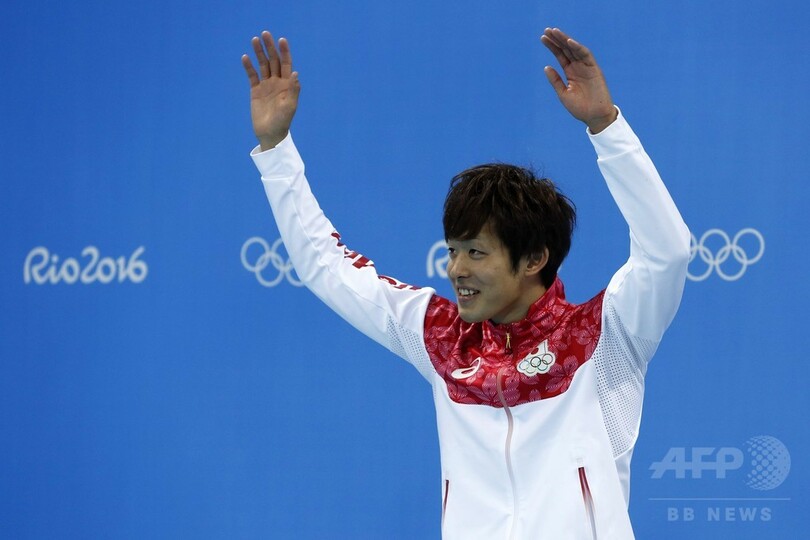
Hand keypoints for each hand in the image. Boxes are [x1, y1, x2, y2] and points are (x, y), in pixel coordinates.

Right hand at [242, 31, 300, 149]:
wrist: (270, 134)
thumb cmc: (282, 122)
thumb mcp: (289, 106)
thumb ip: (293, 90)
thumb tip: (295, 73)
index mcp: (287, 84)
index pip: (286, 64)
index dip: (284, 52)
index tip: (281, 40)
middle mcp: (277, 82)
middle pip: (273, 60)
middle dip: (270, 47)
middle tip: (265, 34)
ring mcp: (266, 85)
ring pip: (263, 65)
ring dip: (259, 53)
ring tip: (254, 40)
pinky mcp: (256, 91)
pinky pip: (252, 76)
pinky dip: (249, 67)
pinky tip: (245, 57)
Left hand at [540, 28, 616, 133]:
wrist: (594, 116)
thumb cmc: (580, 108)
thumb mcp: (563, 93)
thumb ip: (556, 80)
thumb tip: (546, 67)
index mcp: (570, 72)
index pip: (560, 55)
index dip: (552, 46)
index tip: (543, 38)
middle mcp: (578, 67)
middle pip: (566, 49)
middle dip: (557, 39)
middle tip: (547, 30)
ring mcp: (586, 67)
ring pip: (575, 49)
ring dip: (565, 40)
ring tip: (555, 32)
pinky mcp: (594, 69)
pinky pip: (586, 55)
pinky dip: (578, 48)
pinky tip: (569, 41)